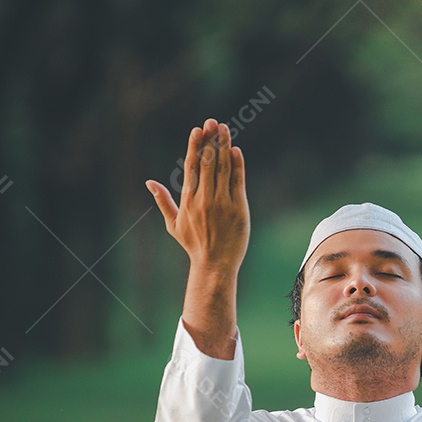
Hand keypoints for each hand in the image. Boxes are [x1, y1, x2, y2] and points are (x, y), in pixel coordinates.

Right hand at [146, 118, 249, 273]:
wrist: (215, 265)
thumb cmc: (194, 246)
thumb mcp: (174, 225)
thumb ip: (163, 201)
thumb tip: (150, 182)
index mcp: (188, 200)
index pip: (190, 166)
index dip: (194, 145)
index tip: (198, 129)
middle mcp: (204, 198)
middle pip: (207, 162)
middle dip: (210, 140)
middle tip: (213, 121)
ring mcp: (221, 203)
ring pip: (223, 168)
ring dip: (224, 146)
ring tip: (225, 129)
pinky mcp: (238, 208)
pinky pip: (237, 181)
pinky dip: (237, 165)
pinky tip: (236, 151)